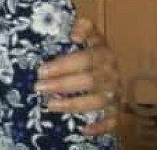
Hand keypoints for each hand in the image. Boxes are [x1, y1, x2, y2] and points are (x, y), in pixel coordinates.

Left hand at [35, 16, 119, 134]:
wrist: (108, 62)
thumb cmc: (89, 47)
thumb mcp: (88, 32)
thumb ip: (83, 26)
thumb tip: (75, 34)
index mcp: (104, 53)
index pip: (84, 59)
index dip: (63, 66)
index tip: (42, 70)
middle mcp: (113, 74)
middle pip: (88, 81)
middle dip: (61, 86)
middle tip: (39, 88)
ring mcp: (116, 92)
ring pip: (97, 102)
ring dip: (73, 105)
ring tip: (50, 105)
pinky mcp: (117, 108)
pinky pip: (113, 120)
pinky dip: (100, 127)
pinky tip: (83, 130)